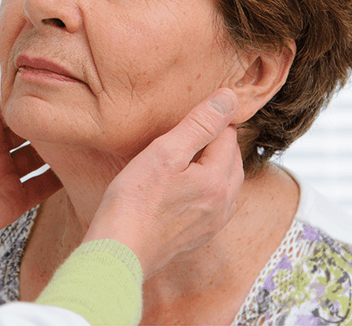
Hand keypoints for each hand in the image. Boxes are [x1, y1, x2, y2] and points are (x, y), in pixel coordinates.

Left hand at [0, 36, 62, 249]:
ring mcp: (5, 175)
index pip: (11, 105)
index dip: (31, 95)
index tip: (57, 82)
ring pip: (39, 158)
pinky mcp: (14, 200)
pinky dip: (60, 180)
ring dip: (58, 149)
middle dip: (49, 121)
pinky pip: (42, 188)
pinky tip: (79, 167)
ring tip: (83, 134)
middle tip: (78, 108)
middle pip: (29, 130)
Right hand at [83, 88, 243, 276]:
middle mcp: (223, 205)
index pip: (227, 137)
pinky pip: (215, 205)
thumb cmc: (134, 203)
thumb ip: (199, 124)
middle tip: (191, 131)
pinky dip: (206, 189)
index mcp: (218, 181)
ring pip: (226, 184)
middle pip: (232, 161)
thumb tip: (229, 98)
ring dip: (214, 166)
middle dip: (217, 143)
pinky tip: (185, 186)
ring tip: (188, 155)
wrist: (119, 252)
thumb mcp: (164, 152)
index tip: (191, 116)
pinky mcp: (198, 237)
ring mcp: (212, 225)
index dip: (211, 121)